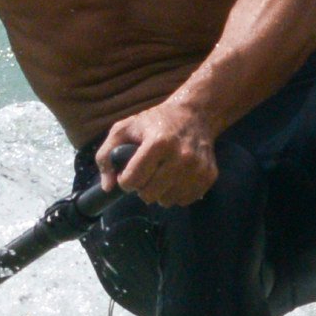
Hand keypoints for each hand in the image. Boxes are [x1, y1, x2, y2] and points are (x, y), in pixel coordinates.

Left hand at [98, 102, 219, 206]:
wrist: (195, 114)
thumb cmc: (156, 121)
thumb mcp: (124, 128)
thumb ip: (106, 155)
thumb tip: (108, 187)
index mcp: (159, 142)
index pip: (133, 180)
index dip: (125, 179)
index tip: (128, 172)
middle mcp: (181, 157)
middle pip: (149, 194)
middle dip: (142, 187)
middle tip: (146, 173)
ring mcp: (197, 168)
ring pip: (167, 201)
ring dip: (159, 192)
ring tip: (161, 174)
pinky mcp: (209, 176)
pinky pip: (184, 200)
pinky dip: (176, 193)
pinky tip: (175, 178)